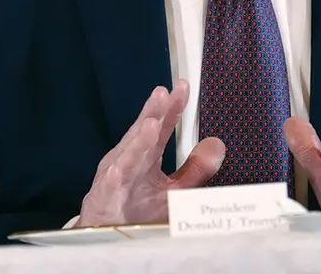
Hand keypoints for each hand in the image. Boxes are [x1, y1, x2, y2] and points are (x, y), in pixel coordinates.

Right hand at [77, 79, 225, 225]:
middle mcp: (130, 160)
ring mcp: (115, 178)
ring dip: (138, 141)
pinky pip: (109, 189)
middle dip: (153, 114)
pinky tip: (118, 170)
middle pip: (143, 134)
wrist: (107, 235)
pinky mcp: (104, 199)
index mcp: (146, 155)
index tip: (183, 86)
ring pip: (127, 157)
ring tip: (151, 125)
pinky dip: (114, 179)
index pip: (161, 127)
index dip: (172, 107)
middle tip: (163, 94)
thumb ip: (195, 169)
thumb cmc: (138, 210)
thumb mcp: (174, 190)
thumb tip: (217, 145)